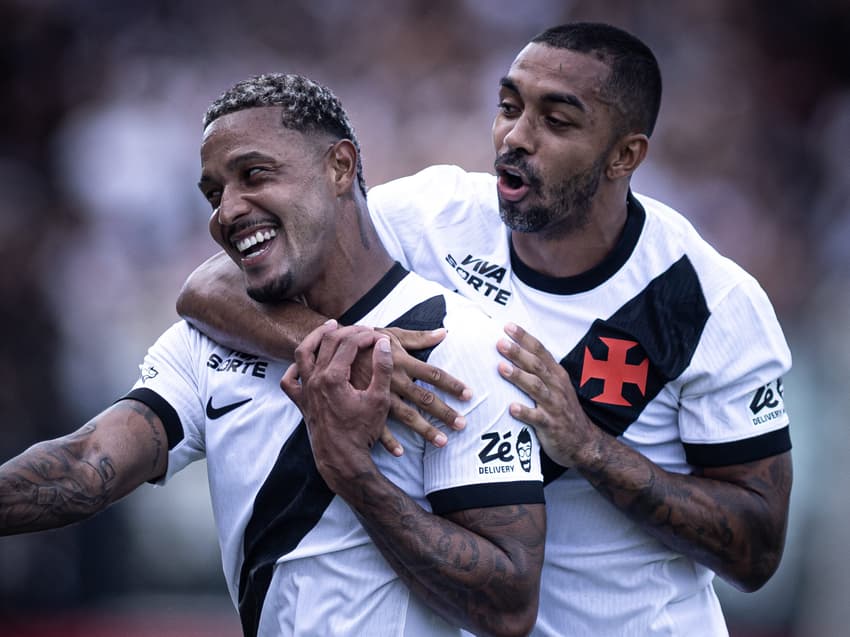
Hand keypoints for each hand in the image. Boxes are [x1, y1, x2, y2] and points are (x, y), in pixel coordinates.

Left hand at [281, 320, 393, 488]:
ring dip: (316, 337)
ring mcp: (305, 390)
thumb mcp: (379, 399)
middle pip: (328, 342)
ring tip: (330, 326)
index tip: (379, 335)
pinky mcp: (301, 402)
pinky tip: (304, 363)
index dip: (365, 335)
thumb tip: (383, 342)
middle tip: (362, 329)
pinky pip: (290, 381)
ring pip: (303, 354)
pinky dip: (294, 368)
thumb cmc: (362, 431)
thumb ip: (382, 368)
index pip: (348, 344)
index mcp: (333, 377)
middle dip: (347, 332)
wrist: (342, 459)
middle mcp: (314, 380)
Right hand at [349, 327, 470, 456]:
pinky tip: (400, 453)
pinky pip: (378, 426)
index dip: (452, 384)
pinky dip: (388, 441)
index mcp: (402, 362)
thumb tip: (444, 333)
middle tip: (462, 424)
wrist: (332, 348)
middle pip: (424, 398)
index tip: (468, 394)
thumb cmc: (366, 340)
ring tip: (442, 442)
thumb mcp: (392, 334)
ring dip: (424, 430)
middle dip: (444, 412)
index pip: (433, 375)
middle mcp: (394, 380)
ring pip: (407, 415)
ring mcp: (379, 395)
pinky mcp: (365, 405)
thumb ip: (418, 337)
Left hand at [496, 322, 603, 468]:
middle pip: (536, 366)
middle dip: (518, 353)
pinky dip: (524, 412)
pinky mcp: (551, 425)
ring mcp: (554, 406)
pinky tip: (511, 407)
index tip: (508, 326)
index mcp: (556, 375)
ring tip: (501, 368)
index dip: (524, 338)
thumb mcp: (556, 386)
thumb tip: (513, 351)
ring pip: (536, 388)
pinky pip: (537, 418)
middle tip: (500, 342)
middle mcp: (556, 387)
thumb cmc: (563, 411)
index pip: (540, 351)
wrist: (584, 442)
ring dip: (518, 377)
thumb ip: (539, 370)